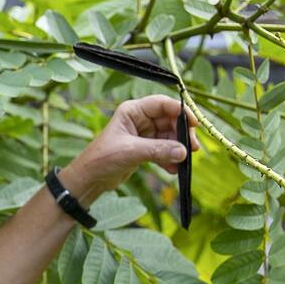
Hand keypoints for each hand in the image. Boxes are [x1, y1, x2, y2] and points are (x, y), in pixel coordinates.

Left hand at [59, 94, 199, 204]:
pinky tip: (174, 170)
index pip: (162, 104)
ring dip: (178, 148)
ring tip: (184, 161)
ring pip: (169, 136)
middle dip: (182, 133)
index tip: (194, 124)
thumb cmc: (102, 159)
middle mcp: (139, 120)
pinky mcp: (144, 149)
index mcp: (132, 111)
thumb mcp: (131, 152)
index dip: (180, 111)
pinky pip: (164, 150)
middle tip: (193, 148)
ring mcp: (143, 135)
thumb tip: (183, 152)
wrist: (90, 179)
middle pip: (169, 120)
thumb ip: (158, 150)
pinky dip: (170, 159)